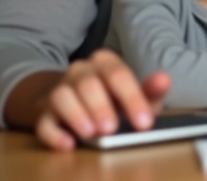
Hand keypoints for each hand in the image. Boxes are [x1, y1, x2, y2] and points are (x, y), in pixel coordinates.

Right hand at [35, 49, 169, 150]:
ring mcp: (58, 90)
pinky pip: (43, 122)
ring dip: (76, 115)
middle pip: (88, 84)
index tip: (144, 124)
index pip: (118, 75)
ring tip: (92, 134)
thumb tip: (164, 79)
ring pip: (62, 97)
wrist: (73, 100)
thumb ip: (150, 90)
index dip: (133, 99)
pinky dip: (54, 134)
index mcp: (104, 62)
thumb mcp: (133, 93)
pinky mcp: (43, 113)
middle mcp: (79, 71)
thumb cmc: (111, 97)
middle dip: (100, 106)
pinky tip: (68, 144)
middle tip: (112, 128)